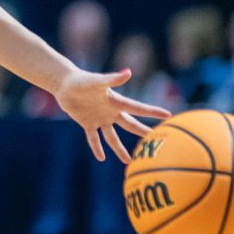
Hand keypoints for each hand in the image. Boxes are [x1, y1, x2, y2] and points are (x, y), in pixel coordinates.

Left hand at [55, 67, 170, 162]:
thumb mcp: (97, 81)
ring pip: (112, 137)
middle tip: (155, 142)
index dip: (153, 112)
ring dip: (119, 149)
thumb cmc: (82, 80)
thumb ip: (113, 79)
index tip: (168, 115)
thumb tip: (129, 72)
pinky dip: (97, 147)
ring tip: (128, 161)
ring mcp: (100, 119)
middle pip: (129, 125)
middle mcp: (111, 111)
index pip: (138, 108)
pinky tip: (101, 158)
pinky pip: (94, 138)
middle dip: (142, 133)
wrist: (65, 83)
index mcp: (116, 101)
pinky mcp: (87, 123)